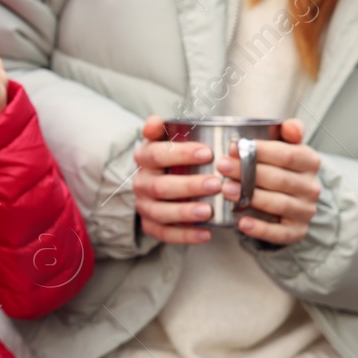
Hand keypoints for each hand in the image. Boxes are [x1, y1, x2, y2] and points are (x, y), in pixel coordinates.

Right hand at [133, 115, 222, 244]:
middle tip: (216, 183)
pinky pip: (164, 234)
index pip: (156, 154)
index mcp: (144, 158)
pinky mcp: (151, 225)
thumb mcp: (168, 139)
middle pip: (159, 186)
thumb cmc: (174, 158)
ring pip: (160, 212)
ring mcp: (145, 205)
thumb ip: (164, 128)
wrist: (161, 183)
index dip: (180, 154)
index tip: (207, 153)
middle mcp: (141, 182)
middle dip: (188, 185)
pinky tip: (206, 233)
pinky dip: (185, 236)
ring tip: (208, 210)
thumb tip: (156, 122)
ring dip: (185, 212)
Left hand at [218, 117, 321, 245]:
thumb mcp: (286, 146)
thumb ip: (288, 132)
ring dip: (251, 197)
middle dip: (248, 172)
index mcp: (310, 162)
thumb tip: (290, 125)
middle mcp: (311, 187)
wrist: (291, 198)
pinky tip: (241, 222)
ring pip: (279, 204)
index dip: (260, 150)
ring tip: (225, 190)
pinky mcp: (297, 231)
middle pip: (279, 179)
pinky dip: (260, 229)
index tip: (233, 146)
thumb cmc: (281, 168)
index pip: (287, 155)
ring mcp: (305, 210)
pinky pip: (279, 232)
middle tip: (222, 166)